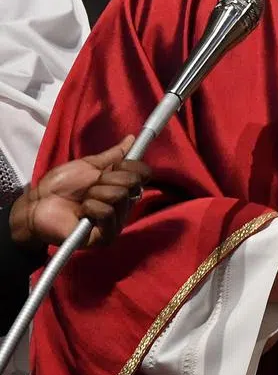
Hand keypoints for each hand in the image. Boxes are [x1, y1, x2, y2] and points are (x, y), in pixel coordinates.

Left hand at [9, 136, 149, 247]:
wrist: (37, 204)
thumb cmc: (60, 185)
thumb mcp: (88, 166)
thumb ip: (113, 156)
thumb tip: (131, 139)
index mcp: (123, 187)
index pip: (144, 173)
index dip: (130, 166)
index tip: (113, 166)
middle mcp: (125, 205)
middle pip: (132, 183)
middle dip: (107, 179)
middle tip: (89, 186)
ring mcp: (117, 222)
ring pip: (119, 196)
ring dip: (95, 193)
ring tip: (82, 199)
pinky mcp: (105, 236)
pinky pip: (108, 212)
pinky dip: (92, 206)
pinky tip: (81, 211)